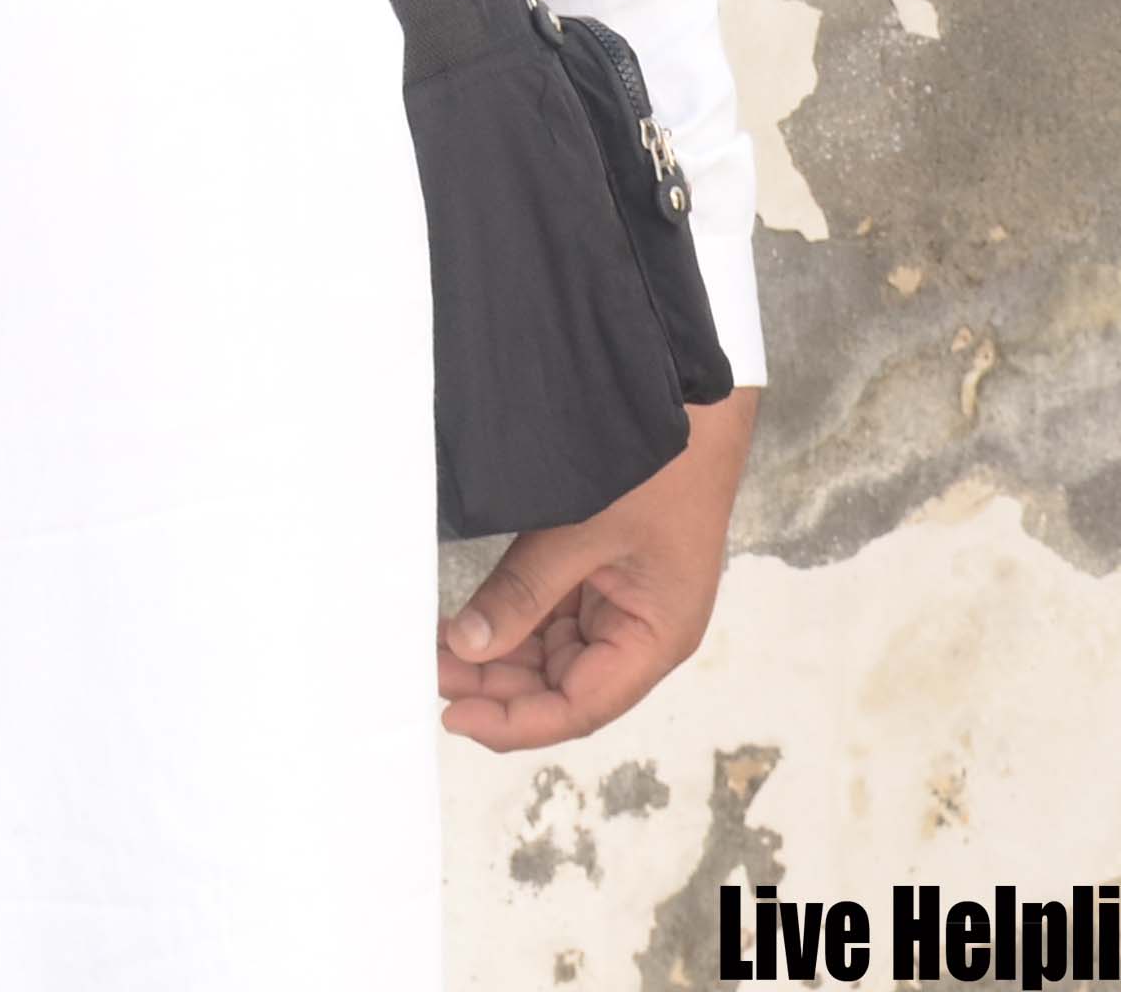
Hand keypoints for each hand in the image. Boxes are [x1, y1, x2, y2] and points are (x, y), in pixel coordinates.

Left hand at [434, 388, 758, 750]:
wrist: (691, 398)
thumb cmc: (662, 465)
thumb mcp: (584, 531)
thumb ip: (524, 591)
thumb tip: (468, 646)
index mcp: (656, 638)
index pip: (578, 707)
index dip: (514, 722)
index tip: (454, 715)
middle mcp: (640, 632)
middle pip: (559, 685)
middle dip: (494, 685)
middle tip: (429, 669)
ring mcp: (620, 603)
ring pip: (549, 654)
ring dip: (497, 655)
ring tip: (436, 647)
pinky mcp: (601, 574)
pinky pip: (549, 614)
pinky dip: (510, 618)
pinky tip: (467, 619)